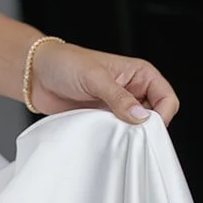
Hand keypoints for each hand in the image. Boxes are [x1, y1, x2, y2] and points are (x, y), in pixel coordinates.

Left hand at [29, 41, 179, 127]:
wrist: (35, 74)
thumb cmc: (64, 63)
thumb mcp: (94, 77)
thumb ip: (118, 97)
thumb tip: (140, 116)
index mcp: (139, 74)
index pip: (166, 98)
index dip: (161, 114)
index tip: (145, 125)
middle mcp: (132, 90)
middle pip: (155, 117)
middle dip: (144, 128)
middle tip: (129, 134)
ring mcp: (118, 106)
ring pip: (136, 128)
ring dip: (127, 134)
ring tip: (112, 132)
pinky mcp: (104, 119)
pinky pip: (118, 134)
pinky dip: (114, 139)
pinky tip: (103, 137)